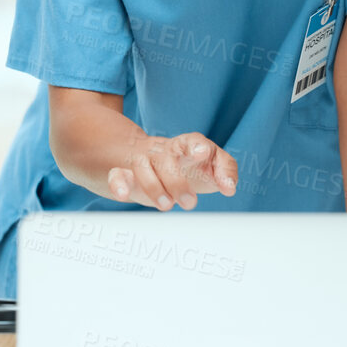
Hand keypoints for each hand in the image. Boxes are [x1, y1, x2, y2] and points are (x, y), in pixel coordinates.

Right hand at [105, 133, 236, 209]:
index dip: (196, 146)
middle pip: (166, 159)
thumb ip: (226, 171)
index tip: (201, 153)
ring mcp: (143, 161)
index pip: (191, 141)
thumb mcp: (211, 165)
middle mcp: (163, 151)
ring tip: (166, 205)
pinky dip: (119, 183)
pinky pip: (117, 175)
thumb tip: (229, 188)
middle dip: (177, 182)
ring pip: (141, 166)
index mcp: (185, 145)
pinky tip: (124, 194)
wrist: (153, 160)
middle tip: (190, 203)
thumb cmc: (188, 165)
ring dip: (153, 186)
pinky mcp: (125, 175)